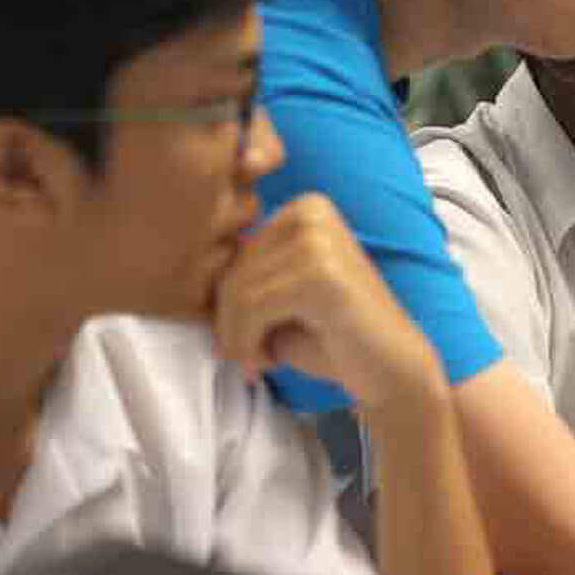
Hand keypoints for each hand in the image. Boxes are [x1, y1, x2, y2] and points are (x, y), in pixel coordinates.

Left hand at [212, 193, 446, 413]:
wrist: (389, 367)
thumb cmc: (330, 335)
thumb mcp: (278, 294)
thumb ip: (244, 277)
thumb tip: (185, 281)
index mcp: (305, 206)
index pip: (232, 249)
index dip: (226, 300)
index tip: (244, 335)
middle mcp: (313, 210)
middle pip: (230, 267)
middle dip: (227, 322)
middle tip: (248, 355)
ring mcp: (319, 239)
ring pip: (235, 289)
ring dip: (235, 337)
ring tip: (258, 359)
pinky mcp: (320, 273)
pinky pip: (251, 308)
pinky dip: (247, 344)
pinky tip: (268, 361)